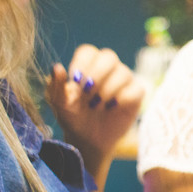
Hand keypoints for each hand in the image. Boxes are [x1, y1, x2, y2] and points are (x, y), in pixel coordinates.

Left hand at [47, 45, 144, 168]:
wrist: (88, 140)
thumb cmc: (73, 118)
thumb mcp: (59, 104)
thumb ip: (56, 85)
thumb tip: (57, 67)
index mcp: (87, 66)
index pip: (88, 51)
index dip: (83, 63)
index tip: (75, 81)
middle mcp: (107, 70)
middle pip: (109, 56)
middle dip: (97, 74)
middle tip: (87, 93)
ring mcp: (123, 81)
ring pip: (123, 72)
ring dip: (107, 90)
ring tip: (96, 106)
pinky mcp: (135, 95)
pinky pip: (136, 89)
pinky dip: (123, 99)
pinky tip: (112, 109)